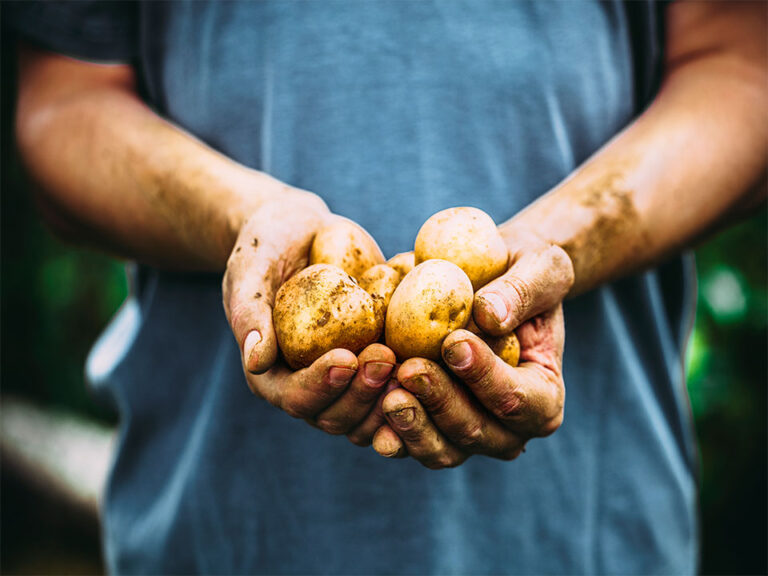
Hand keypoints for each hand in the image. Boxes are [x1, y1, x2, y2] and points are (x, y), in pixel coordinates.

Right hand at [223, 187, 394, 435]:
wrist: (301, 230)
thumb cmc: (266, 245)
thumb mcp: (249, 269)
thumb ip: (248, 314)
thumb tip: (255, 360)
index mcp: (272, 375)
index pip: (296, 398)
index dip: (322, 385)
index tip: (346, 357)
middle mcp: (311, 384)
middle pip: (338, 415)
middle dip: (363, 392)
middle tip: (386, 357)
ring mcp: (347, 377)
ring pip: (372, 411)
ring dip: (393, 395)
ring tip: (414, 363)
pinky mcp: (375, 359)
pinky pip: (398, 384)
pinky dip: (417, 379)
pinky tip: (438, 358)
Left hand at [371, 233, 573, 468]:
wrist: (489, 280)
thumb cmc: (522, 271)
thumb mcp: (539, 266)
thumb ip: (522, 290)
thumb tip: (489, 317)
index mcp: (544, 396)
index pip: (516, 398)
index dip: (484, 376)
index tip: (453, 342)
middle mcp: (508, 430)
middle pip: (474, 431)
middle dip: (440, 402)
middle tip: (409, 368)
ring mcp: (467, 436)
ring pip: (440, 449)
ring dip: (411, 424)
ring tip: (386, 392)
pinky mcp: (429, 430)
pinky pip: (408, 442)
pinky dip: (387, 430)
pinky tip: (369, 406)